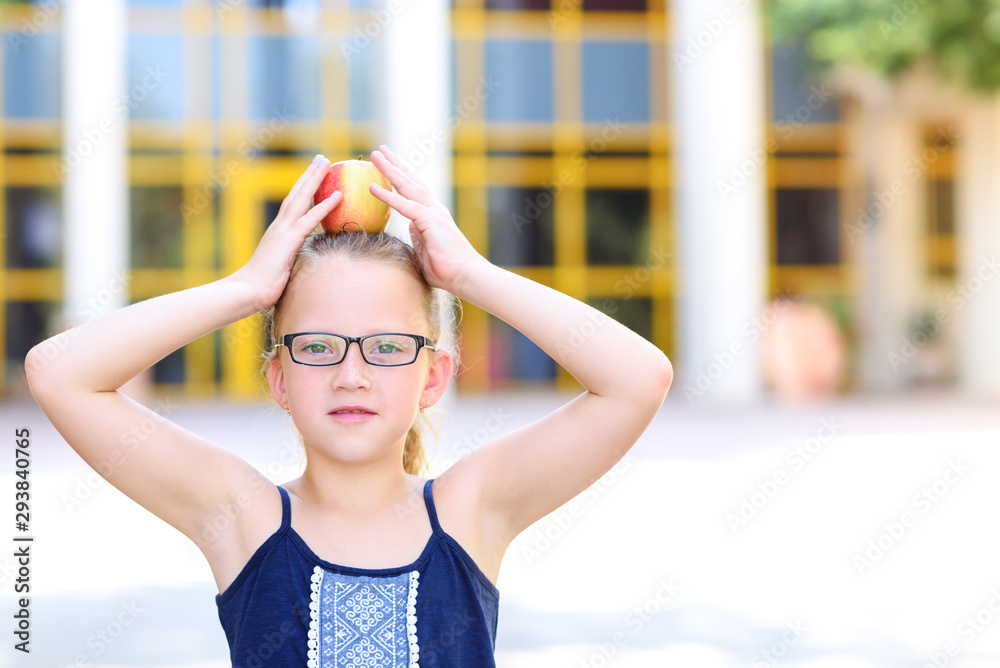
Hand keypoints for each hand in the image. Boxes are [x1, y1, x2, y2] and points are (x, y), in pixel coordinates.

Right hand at [230, 154, 342, 310]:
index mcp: (278, 232)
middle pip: (296, 193)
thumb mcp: (280, 269)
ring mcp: (283, 230)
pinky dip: (325, 205)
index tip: (313, 176)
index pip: (292, 204)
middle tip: (321, 159)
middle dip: (309, 175)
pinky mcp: (289, 240)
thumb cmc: (261, 287)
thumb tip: (304, 264)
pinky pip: (310, 219)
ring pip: (302, 198)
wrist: (246, 292)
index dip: (303, 189)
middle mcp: (280, 226)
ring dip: (316, 179)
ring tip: (327, 162)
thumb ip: (291, 260)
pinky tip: (339, 195)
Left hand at [368, 145, 487, 292]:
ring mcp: (433, 212)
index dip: (400, 177)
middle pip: (410, 180)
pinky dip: (387, 195)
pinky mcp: (430, 220)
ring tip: (374, 155)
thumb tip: (410, 228)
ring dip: (389, 169)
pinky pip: (404, 205)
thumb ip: (417, 237)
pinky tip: (372, 187)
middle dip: (394, 164)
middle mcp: (433, 209)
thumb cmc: (447, 270)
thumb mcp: (425, 250)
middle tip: (379, 149)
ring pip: (407, 185)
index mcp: (432, 215)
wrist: (466, 276)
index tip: (387, 166)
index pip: (413, 190)